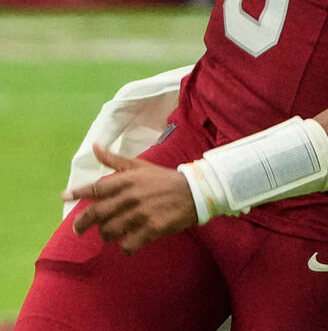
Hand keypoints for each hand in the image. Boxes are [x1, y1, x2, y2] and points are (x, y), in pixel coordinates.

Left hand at [63, 144, 197, 254]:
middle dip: (83, 224)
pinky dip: (125, 247)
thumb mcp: (141, 166)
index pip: (96, 188)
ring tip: (111, 233)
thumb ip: (115, 160)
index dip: (78, 193)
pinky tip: (128, 244)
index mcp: (128, 180)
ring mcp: (141, 214)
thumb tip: (95, 147)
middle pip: (97, 214)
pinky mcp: (152, 229)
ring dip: (107, 234)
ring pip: (110, 231)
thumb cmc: (164, 179)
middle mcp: (131, 196)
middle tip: (78, 230)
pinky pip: (128, 244)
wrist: (196, 191)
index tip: (65, 197)